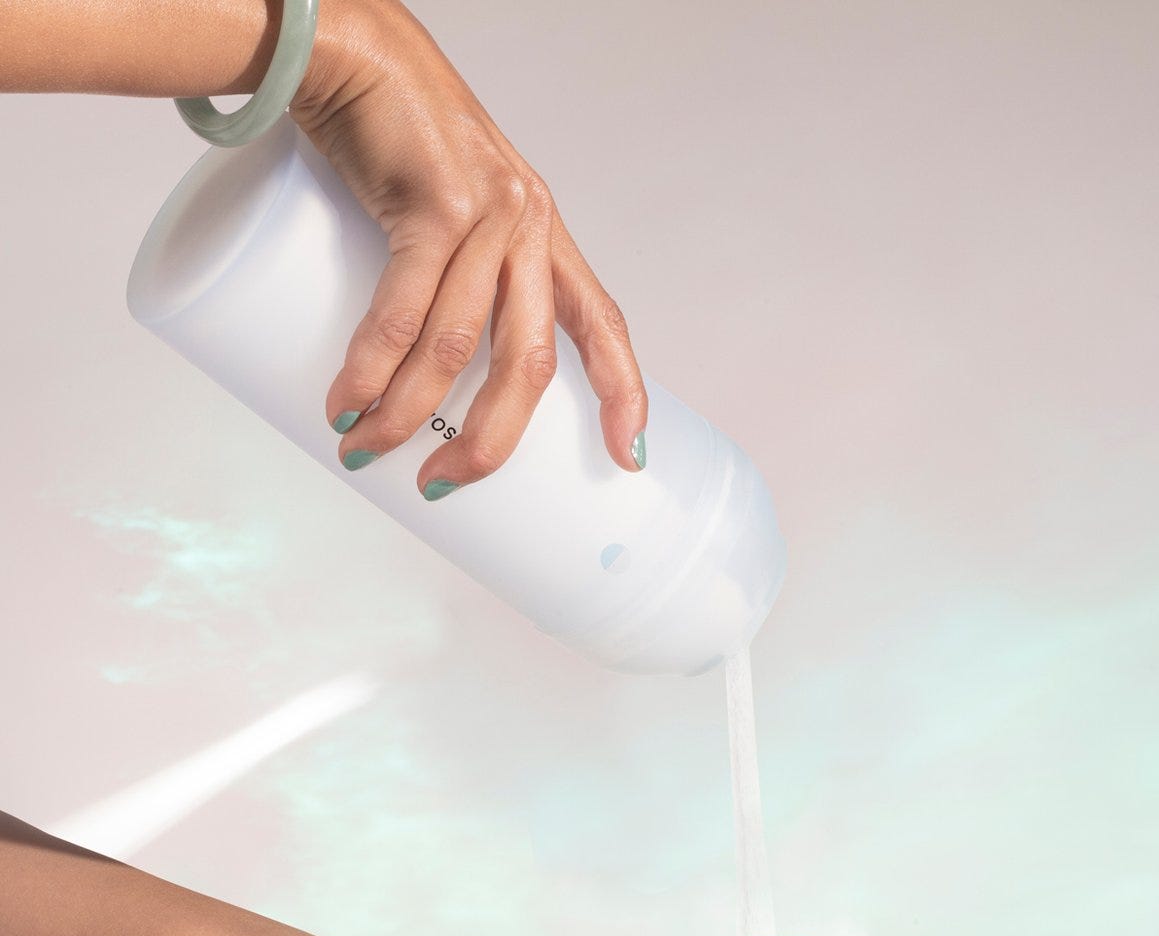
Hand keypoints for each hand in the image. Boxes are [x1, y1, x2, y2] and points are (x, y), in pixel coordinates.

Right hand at [290, 0, 647, 494]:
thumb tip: (418, 369)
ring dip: (409, 412)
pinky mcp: (434, 204)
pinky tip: (349, 405)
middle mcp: (529, 227)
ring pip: (460, 347)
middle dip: (491, 439)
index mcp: (544, 237)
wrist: (350, 48)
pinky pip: (404, 312)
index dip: (623, 394)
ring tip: (368, 450)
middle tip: (448, 482)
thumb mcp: (449, 209)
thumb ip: (454, 273)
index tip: (629, 457)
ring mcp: (488, 215)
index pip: (603, 324)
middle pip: (531, 363)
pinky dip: (372, 369)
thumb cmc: (394, 137)